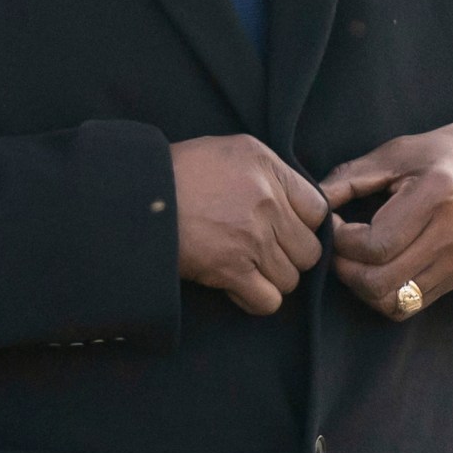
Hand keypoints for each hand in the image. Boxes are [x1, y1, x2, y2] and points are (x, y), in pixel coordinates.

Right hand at [171, 135, 327, 315]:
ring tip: (244, 266)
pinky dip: (255, 300)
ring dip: (270, 279)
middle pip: (308, 251)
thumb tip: (302, 201)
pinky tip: (238, 285)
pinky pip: (268, 301)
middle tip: (261, 252)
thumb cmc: (179, 173)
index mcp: (267, 168)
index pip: (318, 210)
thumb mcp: (230, 151)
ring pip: (290, 279)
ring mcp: (251, 238)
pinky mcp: (231, 269)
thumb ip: (270, 172)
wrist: (134, 197)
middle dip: (288, 256)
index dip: (303, 225)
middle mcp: (266, 202)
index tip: (284, 230)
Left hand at [319, 121, 452, 321]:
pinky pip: (409, 307)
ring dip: (362, 287)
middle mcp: (450, 236)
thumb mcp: (400, 151)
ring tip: (354, 259)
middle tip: (337, 245)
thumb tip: (313, 201)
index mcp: (436, 196)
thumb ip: (352, 176)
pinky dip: (383, 296)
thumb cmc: (447, 154)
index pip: (376, 245)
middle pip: (380, 282)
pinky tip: (376, 269)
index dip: (342, 240)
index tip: (333, 222)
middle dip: (345, 268)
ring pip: (393, 302)